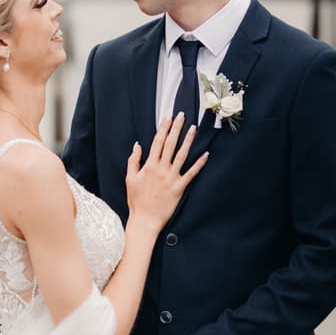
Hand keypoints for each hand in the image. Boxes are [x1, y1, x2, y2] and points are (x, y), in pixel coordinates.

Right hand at [126, 114, 207, 234]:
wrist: (145, 219)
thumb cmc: (136, 200)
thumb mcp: (130, 178)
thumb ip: (133, 161)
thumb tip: (137, 145)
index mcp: (149, 166)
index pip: (157, 142)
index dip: (163, 129)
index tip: (168, 118)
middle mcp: (161, 169)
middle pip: (170, 144)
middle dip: (176, 129)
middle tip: (182, 115)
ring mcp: (171, 178)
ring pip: (182, 155)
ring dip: (188, 141)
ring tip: (193, 129)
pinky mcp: (179, 188)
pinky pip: (191, 173)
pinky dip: (199, 164)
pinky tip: (206, 154)